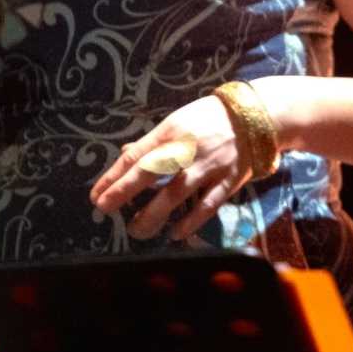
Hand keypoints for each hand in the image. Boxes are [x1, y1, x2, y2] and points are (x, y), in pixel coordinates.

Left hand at [89, 93, 249, 242]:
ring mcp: (208, 166)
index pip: (136, 156)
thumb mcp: (177, 122)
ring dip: (153, 214)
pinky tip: (175, 234)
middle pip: (151, 172)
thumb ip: (152, 142)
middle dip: (124, 192)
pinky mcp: (228, 181)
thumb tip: (126, 156)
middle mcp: (187, 149)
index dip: (114, 177)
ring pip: (176, 193)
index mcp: (171, 132)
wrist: (257, 117)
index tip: (96, 196)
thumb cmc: (209, 119)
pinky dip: (191, 222)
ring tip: (136, 229)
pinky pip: (207, 205)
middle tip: (104, 209)